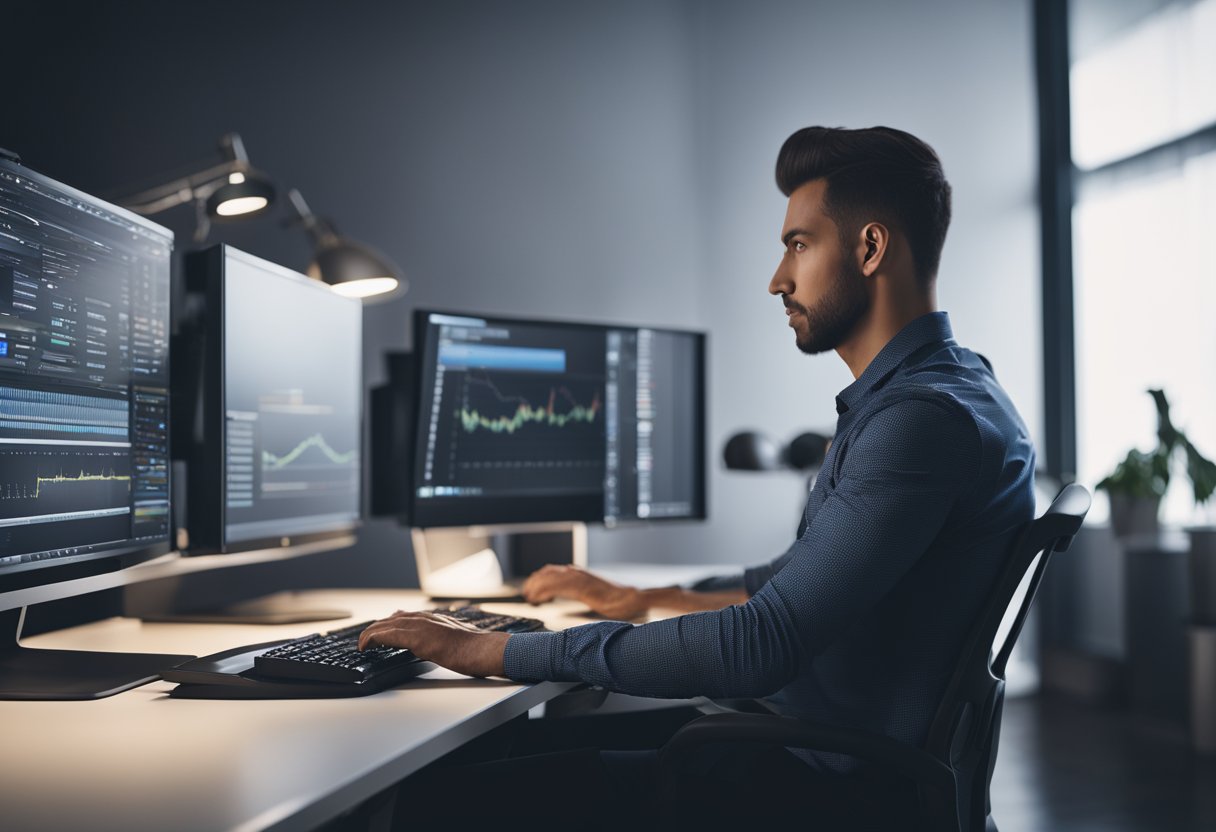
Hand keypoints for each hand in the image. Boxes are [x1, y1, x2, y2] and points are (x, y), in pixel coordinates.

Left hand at [357, 611, 508, 677]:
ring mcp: (420, 627)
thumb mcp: (457, 638)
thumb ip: (445, 638)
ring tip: (361, 643)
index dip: (389, 624)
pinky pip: (387, 635)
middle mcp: (425, 619)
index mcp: (434, 619)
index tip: (381, 630)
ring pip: (385, 625)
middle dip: (376, 628)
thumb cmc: (476, 648)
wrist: (484, 649)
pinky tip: (365, 645)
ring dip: (370, 633)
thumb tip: (440, 644)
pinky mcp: (416, 638)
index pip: (405, 617)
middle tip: (365, 639)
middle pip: (392, 620)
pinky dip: (373, 638)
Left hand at [522, 564, 646, 619]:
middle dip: (532, 583)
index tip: (529, 589)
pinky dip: (544, 591)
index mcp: (577, 573)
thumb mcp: (590, 593)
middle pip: (546, 573)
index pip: (550, 571)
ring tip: (529, 598)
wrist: (628, 599)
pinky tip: (539, 599)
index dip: (537, 579)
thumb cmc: (614, 599)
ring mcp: (578, 578)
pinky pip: (556, 586)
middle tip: (525, 595)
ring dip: (535, 587)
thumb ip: (577, 591)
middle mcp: (575, 572)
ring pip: (548, 578)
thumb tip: (564, 596)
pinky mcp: (580, 587)